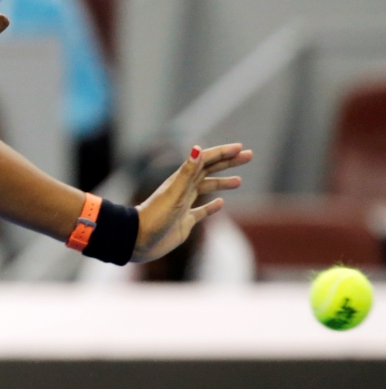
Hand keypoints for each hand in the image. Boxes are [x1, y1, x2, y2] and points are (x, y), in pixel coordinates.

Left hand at [131, 143, 252, 262]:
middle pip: (209, 171)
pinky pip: (201, 211)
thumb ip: (187, 172)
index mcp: (181, 180)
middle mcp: (183, 189)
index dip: (222, 153)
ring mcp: (184, 205)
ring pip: (206, 189)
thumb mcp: (174, 193)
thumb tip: (197, 148)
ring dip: (222, 183)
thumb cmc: (155, 216)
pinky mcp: (184, 221)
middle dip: (228, 163)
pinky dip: (211, 206)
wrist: (139, 240)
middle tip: (248, 156)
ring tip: (239, 180)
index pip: (206, 161)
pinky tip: (220, 203)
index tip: (240, 148)